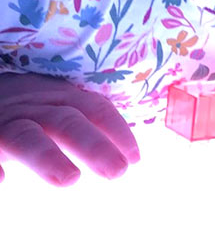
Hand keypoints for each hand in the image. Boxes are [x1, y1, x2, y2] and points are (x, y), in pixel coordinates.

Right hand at [0, 72, 139, 185]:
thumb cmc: (28, 107)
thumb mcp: (58, 104)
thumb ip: (86, 119)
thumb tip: (128, 152)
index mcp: (60, 98)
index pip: (96, 109)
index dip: (117, 132)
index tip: (135, 159)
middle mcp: (34, 108)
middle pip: (66, 122)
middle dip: (93, 146)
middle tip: (117, 171)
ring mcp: (4, 123)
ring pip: (25, 136)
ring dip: (48, 156)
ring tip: (70, 179)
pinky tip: (1, 182)